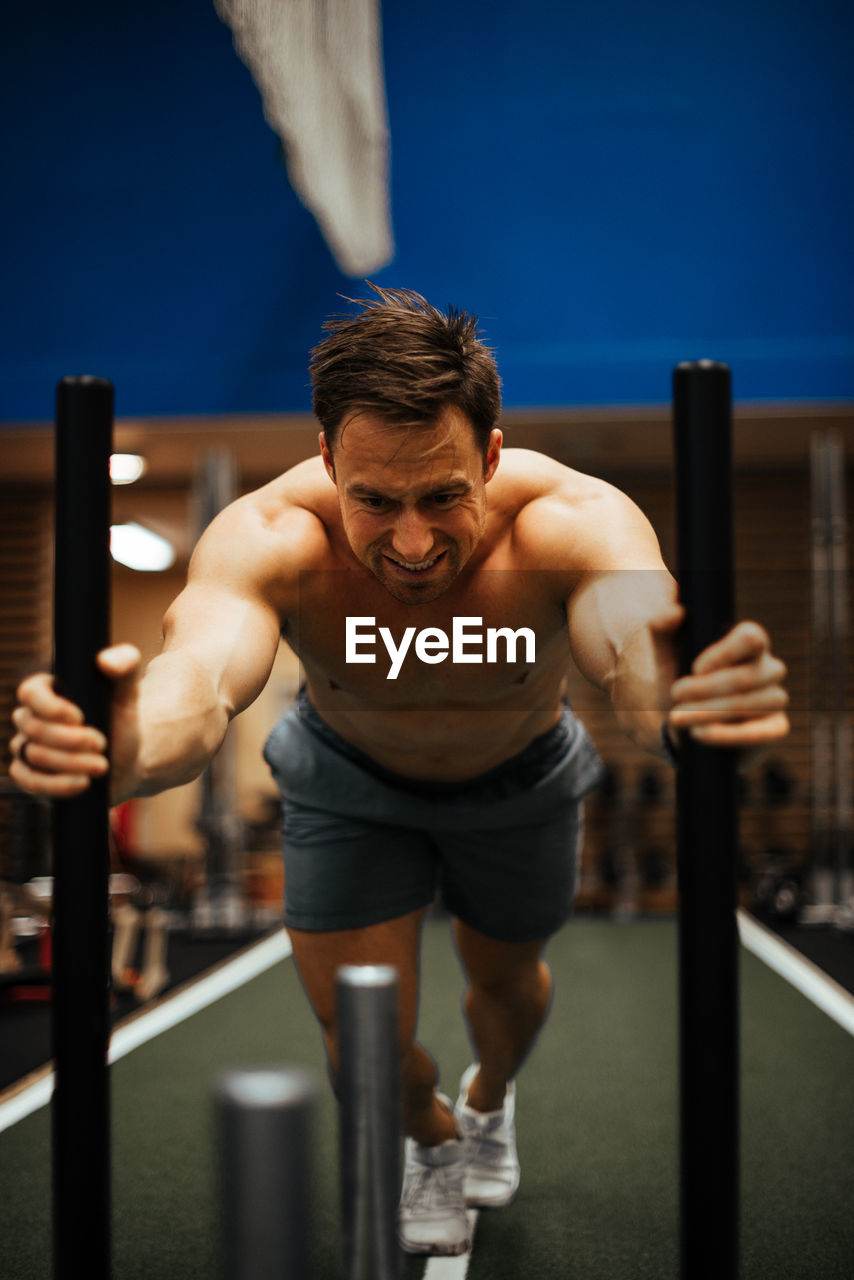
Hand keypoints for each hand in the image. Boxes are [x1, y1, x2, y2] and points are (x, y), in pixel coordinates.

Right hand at [9, 644, 142, 800]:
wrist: (126, 758)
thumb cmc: (121, 720)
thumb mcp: (129, 692)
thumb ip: (126, 665)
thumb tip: (105, 661)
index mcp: (47, 691)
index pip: (29, 692)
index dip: (50, 707)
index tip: (80, 717)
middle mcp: (31, 718)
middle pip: (33, 728)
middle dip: (71, 740)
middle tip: (103, 743)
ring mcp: (28, 748)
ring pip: (33, 755)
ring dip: (70, 763)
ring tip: (103, 765)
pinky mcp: (32, 776)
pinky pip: (28, 781)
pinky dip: (56, 785)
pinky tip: (83, 783)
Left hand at [667, 621, 788, 750]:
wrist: (677, 719)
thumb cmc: (678, 678)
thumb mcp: (665, 653)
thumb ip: (663, 628)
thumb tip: (674, 613)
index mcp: (749, 642)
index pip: (751, 637)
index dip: (723, 653)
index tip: (694, 668)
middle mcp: (768, 668)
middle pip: (745, 677)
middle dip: (704, 689)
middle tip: (673, 695)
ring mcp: (775, 699)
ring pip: (752, 705)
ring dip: (709, 712)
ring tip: (676, 717)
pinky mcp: (775, 728)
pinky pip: (763, 733)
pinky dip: (728, 735)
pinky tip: (699, 734)